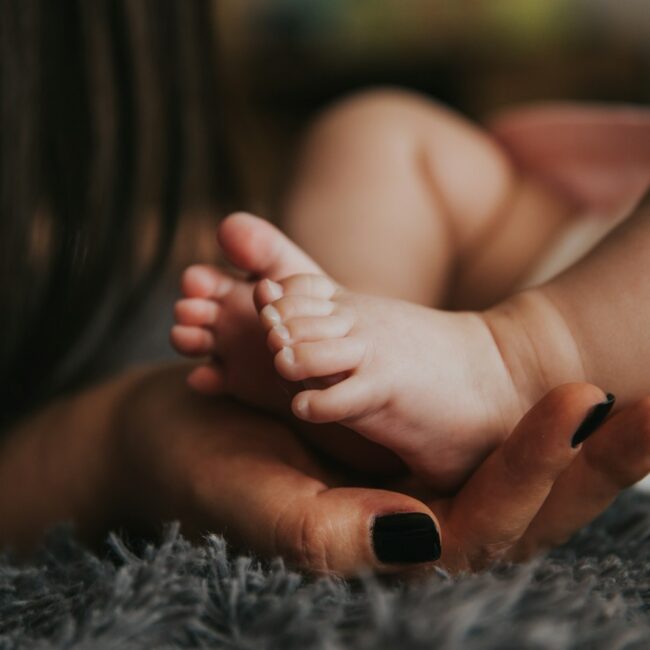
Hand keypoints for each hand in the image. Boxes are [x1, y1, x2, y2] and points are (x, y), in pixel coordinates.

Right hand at [113, 365, 649, 574]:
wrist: (177, 433)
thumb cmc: (205, 473)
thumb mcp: (260, 505)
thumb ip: (333, 536)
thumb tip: (427, 539)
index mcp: (387, 553)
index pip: (489, 528)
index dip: (537, 470)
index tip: (580, 404)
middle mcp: (414, 527)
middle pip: (527, 507)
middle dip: (592, 461)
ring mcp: (414, 487)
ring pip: (516, 471)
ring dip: (580, 437)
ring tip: (642, 396)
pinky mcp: (404, 451)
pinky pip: (485, 440)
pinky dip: (532, 418)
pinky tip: (576, 394)